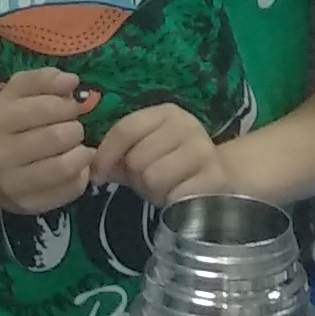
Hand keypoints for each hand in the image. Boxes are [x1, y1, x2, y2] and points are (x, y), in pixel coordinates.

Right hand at [0, 69, 91, 212]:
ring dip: (82, 154)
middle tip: (72, 129)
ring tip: (78, 148)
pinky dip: (81, 177)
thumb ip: (41, 80)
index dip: (67, 105)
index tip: (68, 108)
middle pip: (58, 137)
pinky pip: (68, 192)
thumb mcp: (11, 94)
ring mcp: (13, 185)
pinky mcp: (28, 206)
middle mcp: (1, 155)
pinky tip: (75, 168)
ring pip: (64, 167)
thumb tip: (72, 81)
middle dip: (75, 129)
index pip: (48, 108)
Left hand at [94, 102, 221, 202]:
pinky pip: (175, 195)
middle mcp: (186, 126)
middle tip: (150, 182)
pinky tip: (180, 199)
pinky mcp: (214, 177)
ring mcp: (203, 150)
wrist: (224, 177)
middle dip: (137, 177)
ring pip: (154, 176)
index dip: (105, 155)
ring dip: (155, 191)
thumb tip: (89, 168)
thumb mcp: (144, 155)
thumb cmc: (174, 166)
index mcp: (166, 113)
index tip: (97, 176)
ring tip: (166, 188)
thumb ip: (116, 158)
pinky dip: (171, 202)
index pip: (125, 129)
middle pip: (137, 157)